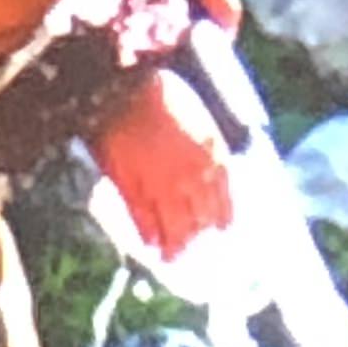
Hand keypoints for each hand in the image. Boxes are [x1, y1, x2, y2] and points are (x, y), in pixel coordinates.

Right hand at [88, 68, 233, 261]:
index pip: (225, 200)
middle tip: (198, 249)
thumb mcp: (199, 116)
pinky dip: (149, 234)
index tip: (222, 229)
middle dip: (200, 235)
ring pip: (175, 226)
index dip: (223, 217)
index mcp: (213, 156)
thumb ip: (208, 147)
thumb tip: (211, 168)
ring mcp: (162, 186)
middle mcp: (192, 177)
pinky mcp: (133, 189)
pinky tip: (150, 244)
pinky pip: (144, 220)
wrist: (122, 88)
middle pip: (201, 218)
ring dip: (177, 244)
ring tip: (174, 258)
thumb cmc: (161, 93)